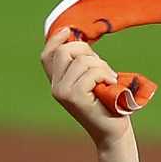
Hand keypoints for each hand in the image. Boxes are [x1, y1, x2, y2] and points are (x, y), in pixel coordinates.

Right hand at [42, 28, 130, 147]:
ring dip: (102, 66)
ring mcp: (62, 92)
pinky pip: (91, 72)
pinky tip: (110, 85)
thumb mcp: (93, 80)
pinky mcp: (74, 97)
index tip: (69, 30)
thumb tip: (78, 38)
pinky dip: (105, 75)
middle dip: (87, 52)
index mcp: (57, 83)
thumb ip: (83, 64)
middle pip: (65, 51)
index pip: (48, 56)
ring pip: (82, 61)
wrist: (112, 131)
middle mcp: (55, 87)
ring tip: (108, 80)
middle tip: (102, 68)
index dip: (55, 40)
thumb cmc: (107, 104)